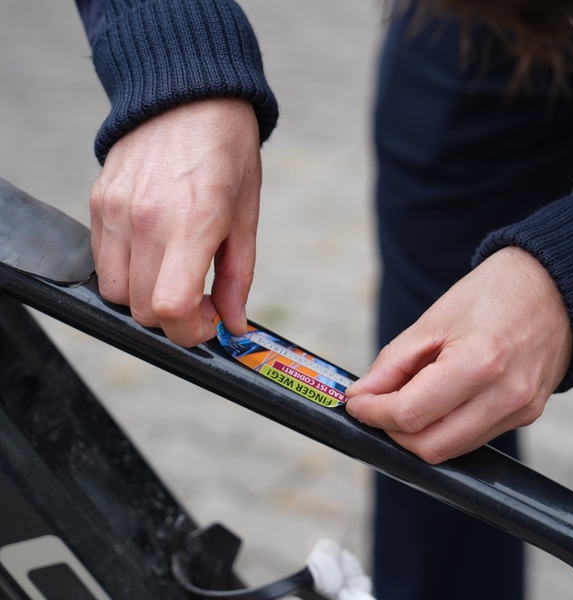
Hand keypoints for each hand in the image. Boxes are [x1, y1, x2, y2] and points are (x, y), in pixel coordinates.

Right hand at [90, 98, 261, 345]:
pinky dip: (126, 269)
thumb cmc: (228, 154)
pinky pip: (101, 260)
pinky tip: (154, 250)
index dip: (190, 331)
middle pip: (141, 309)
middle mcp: (146, 221)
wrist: (190, 97)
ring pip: (114, 292)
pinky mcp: (98, 202)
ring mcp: (116, 211)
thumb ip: (237, 278)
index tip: (208, 320)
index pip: (170, 307)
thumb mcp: (246, 217)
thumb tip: (233, 325)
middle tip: (199, 296)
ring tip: (174, 272)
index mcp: (192, 224)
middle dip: (173, 317)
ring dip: (144, 296)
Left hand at [345, 247, 572, 463]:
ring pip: (451, 450)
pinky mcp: (527, 415)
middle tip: (376, 406)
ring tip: (407, 397)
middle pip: (430, 447)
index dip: (373, 414)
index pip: (411, 415)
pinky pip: (474, 438)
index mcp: (478, 363)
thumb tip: (361, 397)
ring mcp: (520, 411)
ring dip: (418, 433)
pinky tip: (438, 399)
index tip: (356, 403)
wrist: (556, 287)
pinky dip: (446, 427)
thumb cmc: (494, 293)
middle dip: (392, 432)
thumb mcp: (435, 319)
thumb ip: (393, 363)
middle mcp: (504, 396)